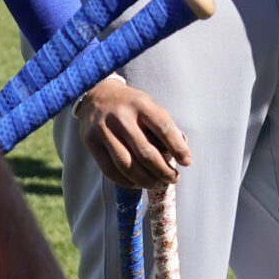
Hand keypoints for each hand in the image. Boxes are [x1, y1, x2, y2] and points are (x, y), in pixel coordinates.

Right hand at [76, 75, 191, 187]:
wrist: (96, 94)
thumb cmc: (130, 105)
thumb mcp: (149, 105)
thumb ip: (164, 127)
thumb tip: (182, 155)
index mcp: (140, 104)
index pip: (163, 128)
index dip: (178, 148)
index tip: (187, 162)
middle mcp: (121, 116)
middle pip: (145, 152)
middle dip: (163, 171)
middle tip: (174, 178)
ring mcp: (103, 130)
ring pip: (127, 165)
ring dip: (146, 180)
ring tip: (158, 184)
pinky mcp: (91, 143)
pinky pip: (110, 171)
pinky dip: (127, 182)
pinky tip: (138, 183)